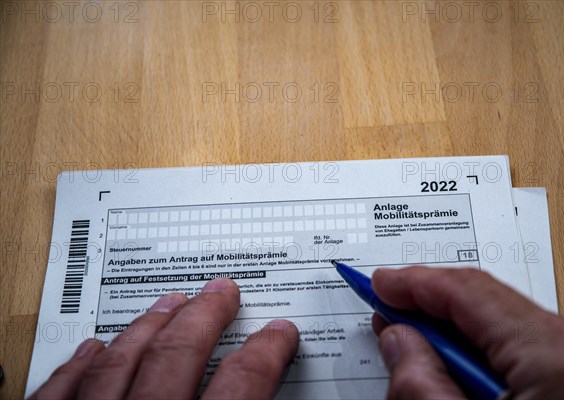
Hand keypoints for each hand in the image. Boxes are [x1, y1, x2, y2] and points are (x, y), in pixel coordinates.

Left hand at [30, 278, 299, 398]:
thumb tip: (276, 392)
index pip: (242, 386)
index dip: (267, 353)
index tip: (280, 333)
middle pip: (179, 356)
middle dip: (207, 318)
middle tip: (222, 291)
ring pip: (120, 363)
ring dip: (148, 327)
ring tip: (170, 301)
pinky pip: (60, 393)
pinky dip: (79, 367)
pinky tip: (92, 346)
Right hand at [371, 267, 563, 399]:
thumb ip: (423, 386)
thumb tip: (399, 341)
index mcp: (555, 356)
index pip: (468, 292)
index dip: (415, 283)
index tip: (382, 285)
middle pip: (486, 306)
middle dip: (433, 313)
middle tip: (391, 322)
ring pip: (504, 330)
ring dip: (458, 341)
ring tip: (423, 362)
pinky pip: (525, 350)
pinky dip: (486, 359)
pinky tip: (462, 378)